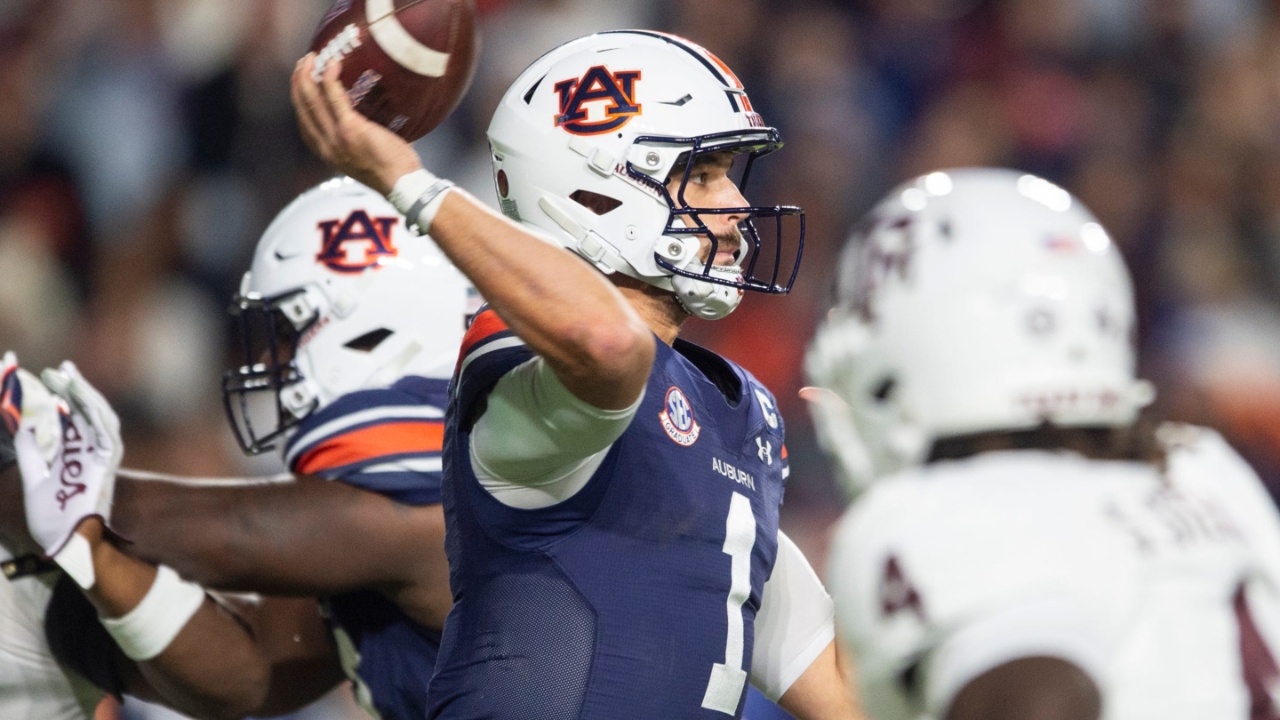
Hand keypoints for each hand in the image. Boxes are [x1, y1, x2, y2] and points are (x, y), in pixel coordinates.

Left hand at [14, 359, 121, 556]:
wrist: (64, 544)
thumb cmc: (51, 519)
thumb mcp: (33, 479)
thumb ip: (31, 453)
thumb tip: (25, 427)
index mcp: (77, 457)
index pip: (74, 419)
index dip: (63, 397)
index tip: (48, 378)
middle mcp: (92, 454)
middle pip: (88, 413)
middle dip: (74, 389)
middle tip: (56, 370)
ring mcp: (101, 459)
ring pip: (100, 417)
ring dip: (84, 394)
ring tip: (66, 376)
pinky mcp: (105, 465)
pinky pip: (105, 433)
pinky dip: (94, 413)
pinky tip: (77, 398)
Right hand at [290, 53, 423, 194]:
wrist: (401, 185)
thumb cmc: (391, 171)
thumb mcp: (363, 157)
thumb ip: (355, 140)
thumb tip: (364, 120)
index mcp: (327, 152)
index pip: (304, 121)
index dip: (299, 98)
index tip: (302, 81)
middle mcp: (325, 145)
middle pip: (302, 107)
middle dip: (299, 81)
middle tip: (305, 62)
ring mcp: (336, 137)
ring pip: (312, 100)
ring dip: (309, 75)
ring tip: (312, 58)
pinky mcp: (350, 128)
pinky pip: (333, 97)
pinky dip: (330, 78)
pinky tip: (332, 64)